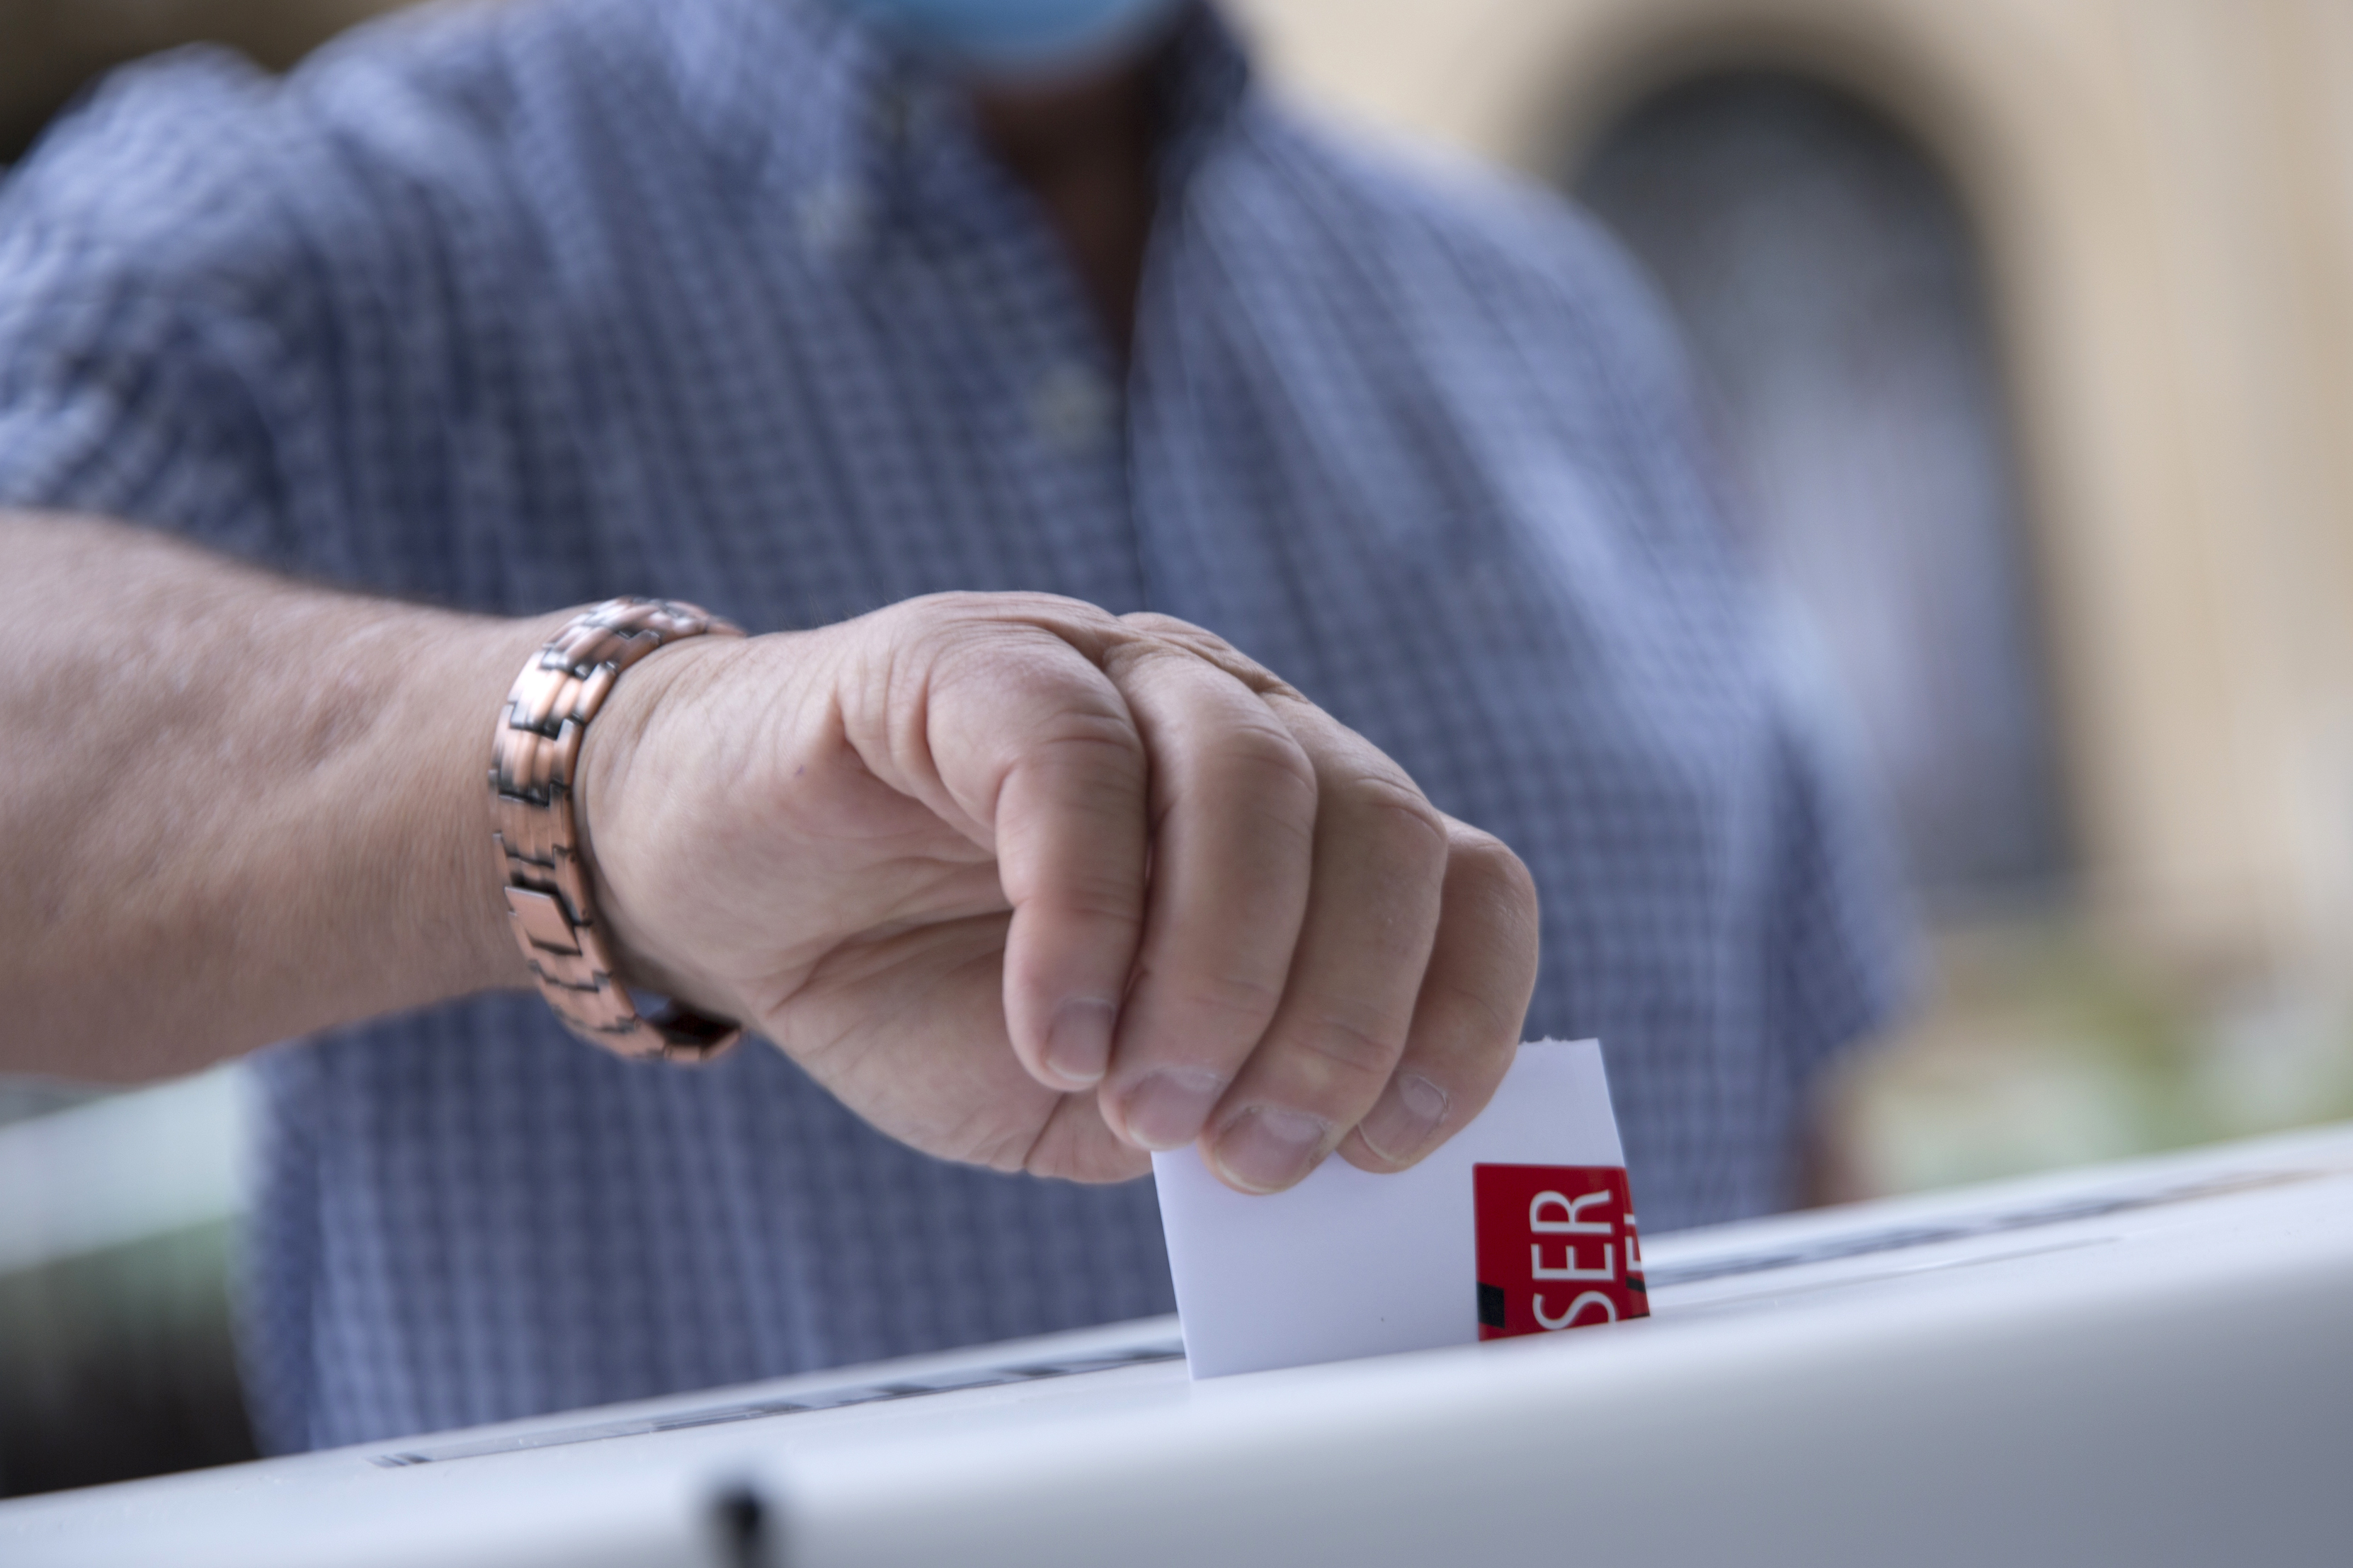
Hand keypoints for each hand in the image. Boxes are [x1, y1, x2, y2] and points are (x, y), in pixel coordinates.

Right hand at [577, 593, 1538, 1190]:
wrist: (725, 895)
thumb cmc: (927, 989)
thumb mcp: (1103, 1094)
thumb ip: (1216, 1108)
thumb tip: (1322, 1147)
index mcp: (1299, 822)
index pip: (1460, 877)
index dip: (1459, 1013)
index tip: (1390, 1145)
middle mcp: (1231, 721)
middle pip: (1380, 827)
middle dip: (1338, 1018)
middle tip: (1246, 1153)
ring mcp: (1111, 670)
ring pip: (1253, 782)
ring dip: (1221, 978)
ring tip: (1139, 1102)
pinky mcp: (975, 657)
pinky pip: (1072, 763)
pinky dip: (1083, 921)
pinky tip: (1049, 1031)